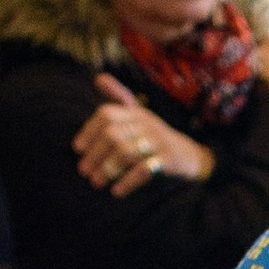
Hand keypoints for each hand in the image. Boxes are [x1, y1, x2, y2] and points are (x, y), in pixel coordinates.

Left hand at [75, 75, 212, 189]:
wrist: (190, 155)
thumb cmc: (157, 136)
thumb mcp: (140, 115)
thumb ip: (119, 97)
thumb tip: (98, 77)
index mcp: (136, 112)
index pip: (107, 114)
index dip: (89, 130)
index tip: (78, 148)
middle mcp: (146, 124)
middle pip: (113, 135)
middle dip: (95, 154)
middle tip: (83, 171)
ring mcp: (157, 141)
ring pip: (125, 152)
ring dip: (107, 169)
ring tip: (96, 182)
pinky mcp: (167, 159)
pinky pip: (143, 170)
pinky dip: (128, 181)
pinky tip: (116, 191)